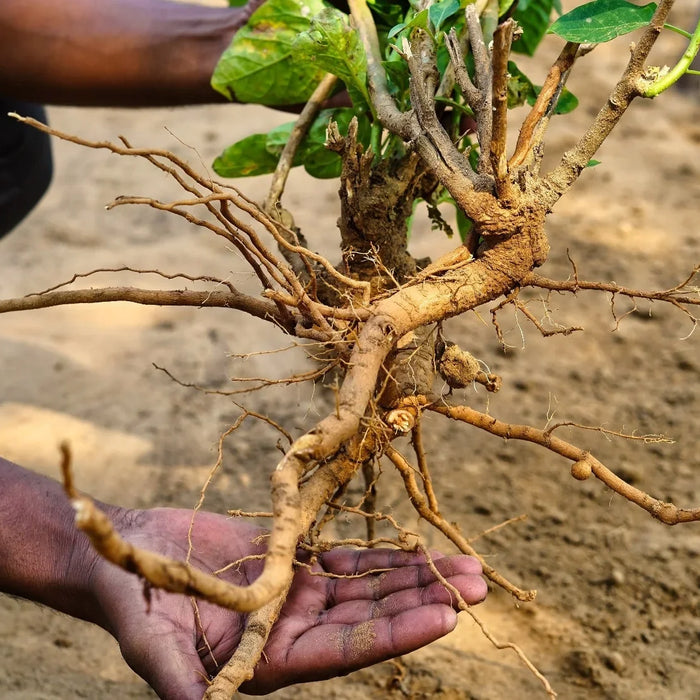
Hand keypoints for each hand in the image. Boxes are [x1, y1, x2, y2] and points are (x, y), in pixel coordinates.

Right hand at [88, 507, 486, 698]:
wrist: (125, 558)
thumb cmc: (132, 603)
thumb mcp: (151, 645)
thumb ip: (180, 679)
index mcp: (269, 662)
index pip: (346, 650)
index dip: (395, 633)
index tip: (446, 615)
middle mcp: (292, 631)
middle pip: (371, 617)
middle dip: (424, 601)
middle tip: (478, 584)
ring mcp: (296, 594)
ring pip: (368, 587)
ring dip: (414, 575)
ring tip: (466, 566)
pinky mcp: (292, 560)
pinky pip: (346, 559)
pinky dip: (381, 556)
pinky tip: (416, 548)